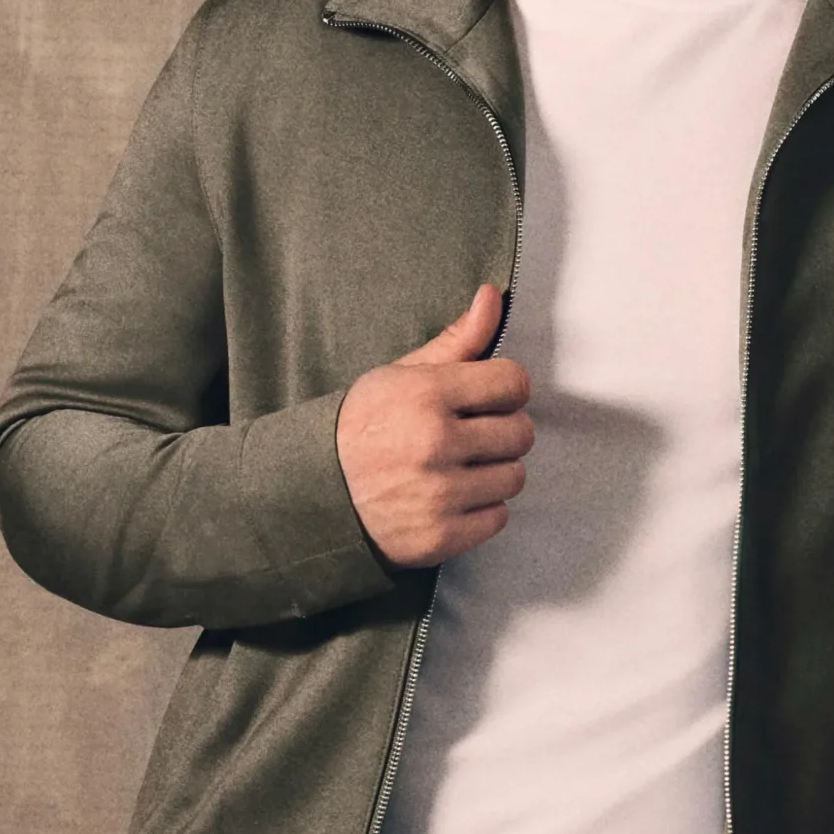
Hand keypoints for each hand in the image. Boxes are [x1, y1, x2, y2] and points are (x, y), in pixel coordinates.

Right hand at [335, 285, 532, 567]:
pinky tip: (452, 498)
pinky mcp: (439, 536)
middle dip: (502, 431)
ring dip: (494, 472)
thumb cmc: (361, 427)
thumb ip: (456, 341)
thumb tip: (493, 296)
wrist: (312, 493)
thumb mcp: (400, 375)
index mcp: (426, 395)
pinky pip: (498, 518)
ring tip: (459, 468)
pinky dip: (481, 510)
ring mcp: (438, 494)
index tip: (487, 398)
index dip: (505, 388)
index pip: (514, 383)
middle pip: (521, 432)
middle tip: (471, 435)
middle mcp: (434, 444)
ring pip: (514, 477)